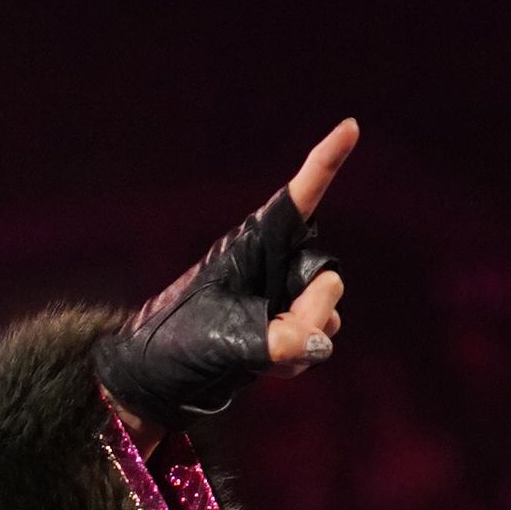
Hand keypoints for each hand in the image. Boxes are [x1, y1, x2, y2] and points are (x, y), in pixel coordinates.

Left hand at [97, 119, 358, 425]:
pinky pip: (317, 345)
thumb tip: (320, 344)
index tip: (349, 127)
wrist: (160, 382)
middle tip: (278, 338)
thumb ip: (276, 341)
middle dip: (312, 311)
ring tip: (259, 353)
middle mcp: (275, 267)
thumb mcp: (222, 339)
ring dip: (304, 340)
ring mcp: (284, 301)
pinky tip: (266, 368)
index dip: (326, 162)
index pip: (297, 199)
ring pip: (328, 315)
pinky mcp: (286, 333)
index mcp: (254, 243)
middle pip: (328, 278)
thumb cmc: (179, 343)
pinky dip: (296, 361)